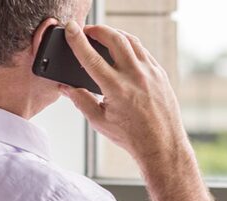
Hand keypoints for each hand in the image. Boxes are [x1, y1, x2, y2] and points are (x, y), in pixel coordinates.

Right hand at [61, 22, 213, 200]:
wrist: (161, 145)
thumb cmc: (131, 137)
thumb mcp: (100, 121)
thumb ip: (80, 100)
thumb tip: (65, 87)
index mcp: (116, 89)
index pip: (91, 57)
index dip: (78, 40)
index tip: (71, 29)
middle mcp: (134, 76)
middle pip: (114, 38)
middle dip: (98, 29)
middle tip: (87, 31)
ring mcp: (150, 73)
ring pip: (130, 41)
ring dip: (115, 34)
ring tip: (104, 36)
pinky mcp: (160, 73)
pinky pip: (143, 51)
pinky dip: (130, 46)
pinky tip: (123, 50)